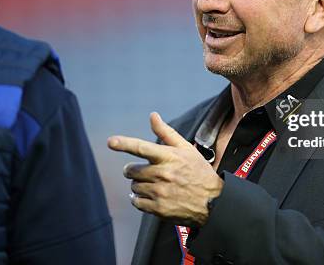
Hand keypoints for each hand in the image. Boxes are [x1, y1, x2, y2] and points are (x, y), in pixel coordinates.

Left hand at [108, 112, 223, 226]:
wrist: (213, 201)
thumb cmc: (198, 171)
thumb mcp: (186, 149)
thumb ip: (166, 133)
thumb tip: (152, 115)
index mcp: (169, 157)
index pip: (142, 148)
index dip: (124, 144)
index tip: (110, 142)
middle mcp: (163, 174)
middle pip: (131, 171)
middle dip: (133, 171)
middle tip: (143, 172)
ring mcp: (160, 192)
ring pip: (133, 187)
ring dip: (138, 185)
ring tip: (152, 185)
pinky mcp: (159, 209)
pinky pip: (137, 202)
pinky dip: (139, 200)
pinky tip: (149, 196)